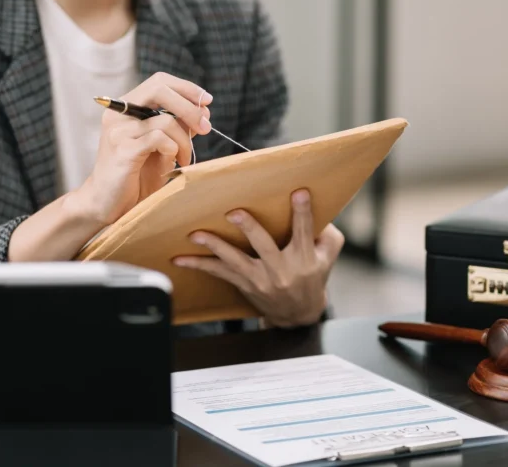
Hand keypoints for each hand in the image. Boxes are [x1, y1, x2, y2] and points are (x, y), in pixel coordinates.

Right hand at [70, 72, 212, 225]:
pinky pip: (159, 139)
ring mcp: (118, 130)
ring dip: (185, 140)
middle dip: (190, 107)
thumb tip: (202, 110)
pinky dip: (173, 150)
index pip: (159, 82)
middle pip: (159, 89)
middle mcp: (118, 113)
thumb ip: (175, 126)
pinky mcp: (122, 149)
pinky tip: (173, 164)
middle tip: (205, 127)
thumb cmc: (134, 176)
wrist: (105, 204)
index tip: (207, 102)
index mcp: (125, 107)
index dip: (186, 88)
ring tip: (184, 158)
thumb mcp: (158, 146)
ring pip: (166, 120)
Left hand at [172, 189, 345, 327]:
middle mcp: (282, 270)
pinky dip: (199, 265)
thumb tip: (315, 208)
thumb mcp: (328, 256)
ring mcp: (261, 279)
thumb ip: (326, 234)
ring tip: (196, 235)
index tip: (298, 193)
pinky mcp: (244, 284)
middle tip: (234, 213)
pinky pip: (219, 273)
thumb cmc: (313, 276)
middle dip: (249, 228)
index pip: (304, 232)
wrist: (297, 314)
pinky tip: (179, 259)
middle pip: (265, 246)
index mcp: (304, 260)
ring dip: (215, 246)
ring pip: (235, 261)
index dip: (302, 213)